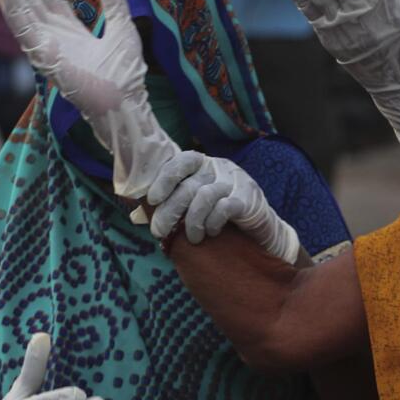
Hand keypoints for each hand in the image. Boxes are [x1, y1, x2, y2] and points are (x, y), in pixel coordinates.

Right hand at [0, 0, 180, 198]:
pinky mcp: (41, 56)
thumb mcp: (123, 28)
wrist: (125, 101)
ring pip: (20, 9)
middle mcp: (52, 35)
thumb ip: (114, 1)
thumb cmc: (125, 72)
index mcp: (68, 29)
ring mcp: (44, 45)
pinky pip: (22, 27)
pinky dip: (12, 6)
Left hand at [142, 150, 300, 262]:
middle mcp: (221, 168)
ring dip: (193, 221)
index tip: (153, 199)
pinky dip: (213, 222)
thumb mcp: (197, 206)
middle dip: (171, 210)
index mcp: (206, 165)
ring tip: (192, 238)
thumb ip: (174, 204)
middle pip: (189, 185)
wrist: (262, 231)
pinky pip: (225, 208)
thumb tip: (138, 214)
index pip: (183, 160)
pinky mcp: (249, 199)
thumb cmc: (224, 218)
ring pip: (205, 196)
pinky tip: (211, 232)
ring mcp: (237, 182)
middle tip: (159, 231)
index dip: (166, 178)